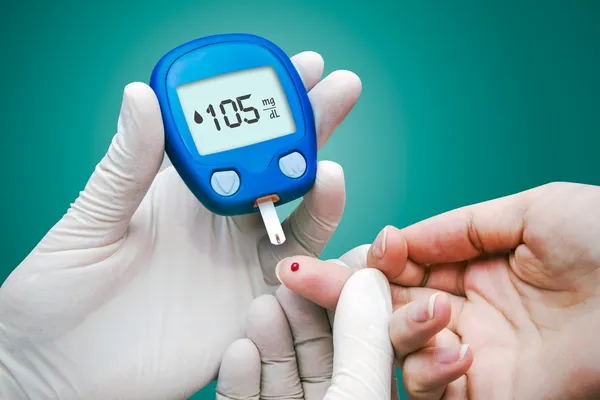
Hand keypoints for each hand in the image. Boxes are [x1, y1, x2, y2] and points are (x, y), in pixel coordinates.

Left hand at [0, 52, 361, 399]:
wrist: (60, 373)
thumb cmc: (56, 298)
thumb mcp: (87, 224)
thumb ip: (125, 166)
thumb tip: (142, 96)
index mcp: (178, 194)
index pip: (230, 138)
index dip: (261, 102)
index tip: (293, 68)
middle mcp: (218, 223)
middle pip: (276, 166)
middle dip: (310, 124)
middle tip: (339, 87)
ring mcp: (239, 262)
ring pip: (297, 214)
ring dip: (319, 182)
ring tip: (326, 162)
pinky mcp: (254, 303)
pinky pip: (298, 269)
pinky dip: (318, 240)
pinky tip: (326, 204)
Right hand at [216, 269, 397, 399]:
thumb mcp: (356, 395)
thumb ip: (363, 340)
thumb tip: (368, 279)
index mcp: (369, 396)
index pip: (362, 341)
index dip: (345, 302)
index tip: (329, 268)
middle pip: (316, 352)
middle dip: (300, 316)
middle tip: (287, 281)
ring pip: (280, 371)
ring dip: (270, 338)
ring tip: (261, 308)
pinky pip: (244, 398)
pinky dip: (240, 376)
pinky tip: (239, 350)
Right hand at [276, 182, 599, 399]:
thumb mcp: (532, 210)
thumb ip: (459, 224)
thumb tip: (401, 235)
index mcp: (477, 267)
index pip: (404, 265)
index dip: (371, 259)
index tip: (349, 250)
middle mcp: (467, 311)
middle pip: (386, 303)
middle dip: (342, 290)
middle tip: (300, 276)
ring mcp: (472, 354)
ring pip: (397, 346)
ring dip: (395, 325)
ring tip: (429, 308)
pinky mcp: (481, 393)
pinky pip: (428, 387)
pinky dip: (430, 366)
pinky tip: (455, 342)